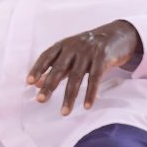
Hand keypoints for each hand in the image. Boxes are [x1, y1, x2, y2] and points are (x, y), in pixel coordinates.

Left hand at [26, 20, 141, 115]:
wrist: (117, 34)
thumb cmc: (89, 47)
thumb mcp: (71, 54)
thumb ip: (55, 67)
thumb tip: (36, 83)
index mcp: (64, 45)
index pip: (47, 56)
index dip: (37, 68)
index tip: (29, 82)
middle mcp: (74, 47)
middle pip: (59, 68)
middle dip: (49, 85)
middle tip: (40, 99)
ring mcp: (89, 52)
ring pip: (76, 77)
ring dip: (69, 96)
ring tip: (64, 112)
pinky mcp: (103, 58)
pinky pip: (95, 78)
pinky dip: (90, 93)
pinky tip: (86, 106)